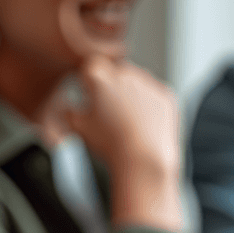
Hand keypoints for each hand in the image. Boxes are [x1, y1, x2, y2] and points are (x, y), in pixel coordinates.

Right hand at [63, 56, 178, 175]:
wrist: (143, 161)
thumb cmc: (110, 145)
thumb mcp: (78, 128)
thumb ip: (68, 112)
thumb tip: (67, 108)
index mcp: (99, 74)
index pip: (90, 71)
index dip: (89, 87)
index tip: (90, 100)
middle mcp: (124, 71)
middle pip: (115, 75)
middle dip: (111, 90)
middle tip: (110, 117)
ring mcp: (148, 82)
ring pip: (136, 84)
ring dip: (131, 98)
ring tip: (127, 125)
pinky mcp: (166, 95)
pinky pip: (155, 97)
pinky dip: (150, 108)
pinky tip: (143, 127)